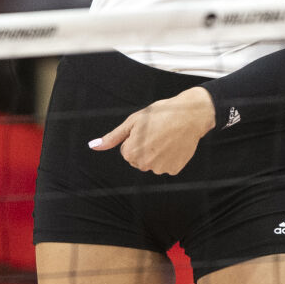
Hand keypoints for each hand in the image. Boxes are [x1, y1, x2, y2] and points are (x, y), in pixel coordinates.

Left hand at [90, 85, 215, 174]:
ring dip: (158, 153)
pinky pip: (168, 166)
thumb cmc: (161, 114)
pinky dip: (171, 157)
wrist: (191, 114)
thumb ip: (113, 137)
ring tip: (168, 136)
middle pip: (139, 159)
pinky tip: (176, 144)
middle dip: (145, 147)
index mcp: (131, 153)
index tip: (148, 129)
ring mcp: (160, 169)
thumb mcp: (134, 121)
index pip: (127, 150)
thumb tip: (93, 145)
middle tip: (158, 132)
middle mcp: (144, 165)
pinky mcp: (174, 169)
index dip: (136, 138)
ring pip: (153, 162)